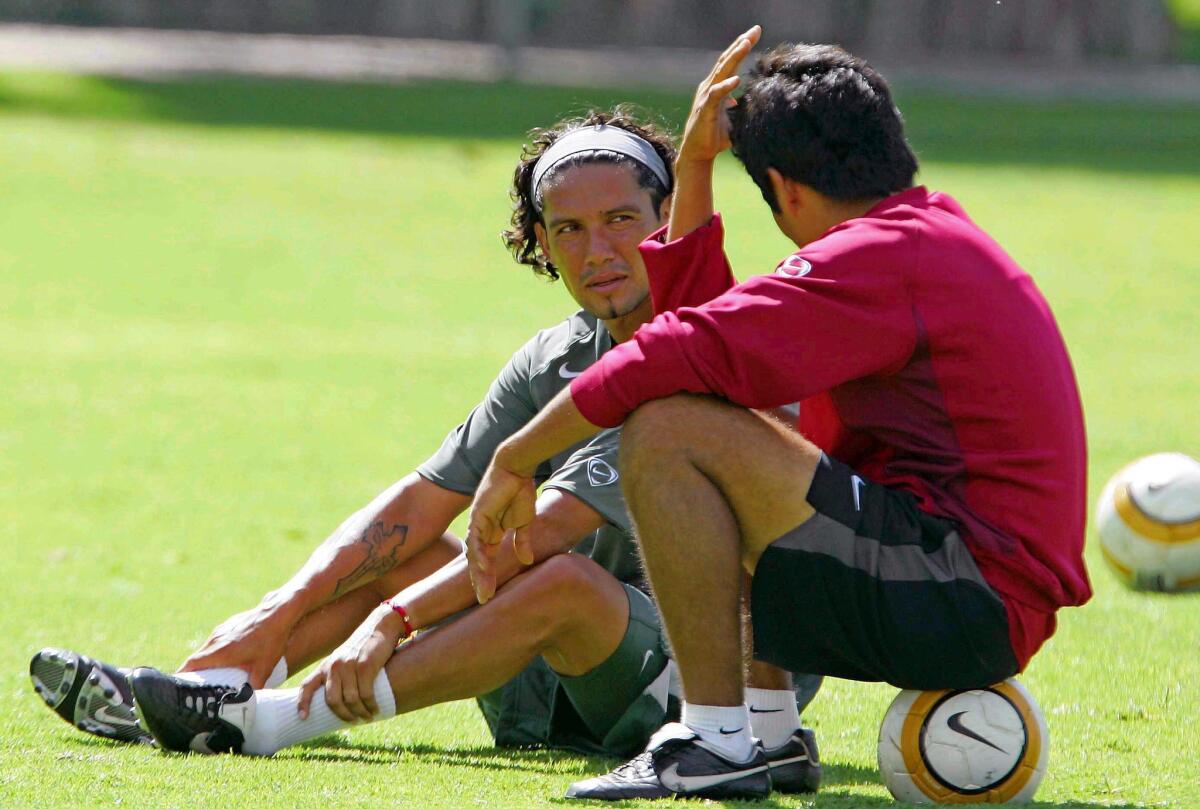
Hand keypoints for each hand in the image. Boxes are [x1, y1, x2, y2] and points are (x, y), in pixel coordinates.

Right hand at [178, 598, 298, 687]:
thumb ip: (254, 686)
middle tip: (194, 689)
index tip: (177, 689)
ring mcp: (222, 630)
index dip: (181, 678)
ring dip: (205, 662)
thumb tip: (249, 703)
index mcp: (219, 652)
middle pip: (196, 659)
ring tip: (209, 677)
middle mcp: (216, 640)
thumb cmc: (271, 640)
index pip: (190, 665)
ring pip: (206, 649)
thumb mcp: (264, 668)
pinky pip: (216, 641)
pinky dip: (215, 652)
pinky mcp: (229, 625)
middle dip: (193, 674)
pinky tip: (226, 660)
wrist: (279, 611)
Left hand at [296, 605, 402, 721]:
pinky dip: (371, 705)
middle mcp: (334, 666)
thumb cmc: (362, 647)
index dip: (302, 703)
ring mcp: (349, 665)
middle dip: (343, 715)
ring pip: (350, 700)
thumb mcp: (343, 658)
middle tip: (353, 720)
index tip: (302, 718)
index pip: (307, 686)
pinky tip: (375, 709)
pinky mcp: (365, 666)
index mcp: (325, 666)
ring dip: (360, 712)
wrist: (380, 626)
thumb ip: (337, 675)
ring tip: (368, 716)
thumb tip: (338, 702)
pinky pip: (366, 694)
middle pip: (332, 700)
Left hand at [466, 462, 536, 603]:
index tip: (490, 596)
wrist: (516, 469)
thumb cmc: (520, 492)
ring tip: (483, 590)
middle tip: (483, 600)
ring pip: (474, 553)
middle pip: (478, 561)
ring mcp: (478, 524)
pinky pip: (476, 537)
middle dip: (480, 581)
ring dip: (479, 572)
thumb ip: (523, 541)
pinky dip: (479, 551)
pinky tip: (483, 565)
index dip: (489, 578)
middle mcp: (482, 531)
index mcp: (493, 533)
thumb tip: (526, 560)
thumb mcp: (524, 522)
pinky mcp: (478, 515)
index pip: (488, 560)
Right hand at [677, 25, 761, 165]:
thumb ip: (738, 109)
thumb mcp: (732, 119)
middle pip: (726, 60)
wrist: (698, 154)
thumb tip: (744, 102)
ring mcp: (706, 97)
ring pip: (721, 72)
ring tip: (746, 44)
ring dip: (734, 57)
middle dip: (741, 43)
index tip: (756, 33)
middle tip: (756, 30)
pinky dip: (725, 87)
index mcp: (716, 87)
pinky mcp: (704, 110)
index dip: (742, 46)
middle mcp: (709, 87)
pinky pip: (715, 95)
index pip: (730, 62)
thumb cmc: (714, 137)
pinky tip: (736, 80)